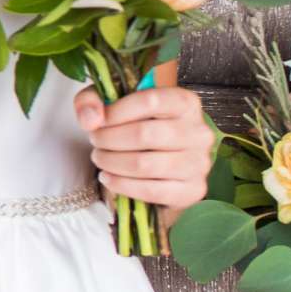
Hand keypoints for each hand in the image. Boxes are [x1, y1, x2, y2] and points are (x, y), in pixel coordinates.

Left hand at [74, 85, 211, 212]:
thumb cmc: (135, 125)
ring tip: (100, 158)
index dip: (116, 112)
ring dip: (112, 162)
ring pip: (145, 164)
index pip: (150, 101)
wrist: (155, 160)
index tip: (97, 121)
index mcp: (185, 102)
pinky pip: (152, 191)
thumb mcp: (111, 104)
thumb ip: (93, 100)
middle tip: (95, 141)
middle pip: (145, 134)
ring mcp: (200, 162)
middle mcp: (199, 132)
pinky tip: (108, 177)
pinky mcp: (193, 189)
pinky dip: (122, 185)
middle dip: (109, 139)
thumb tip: (91, 119)